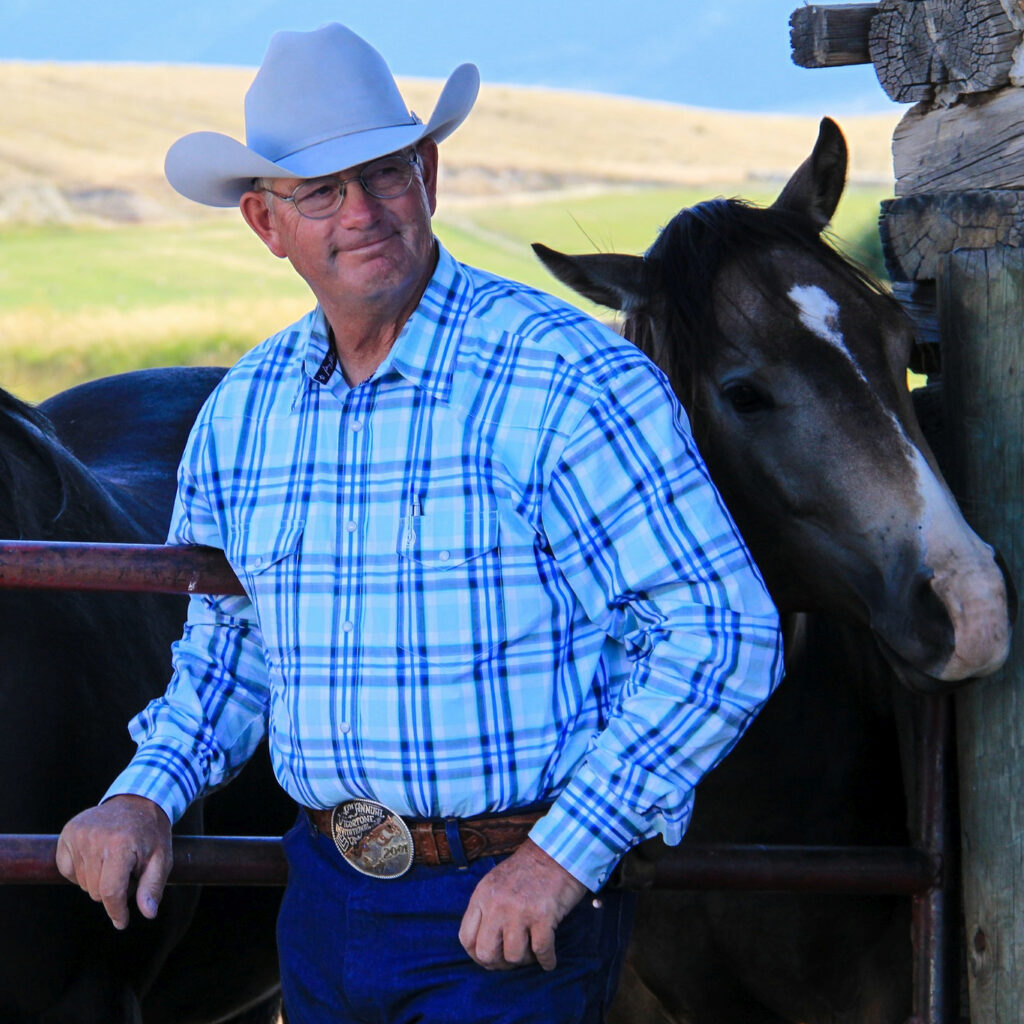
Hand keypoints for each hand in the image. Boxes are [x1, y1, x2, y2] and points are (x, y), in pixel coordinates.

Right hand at [56, 794, 171, 929]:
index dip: (116, 911)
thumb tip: (149, 913)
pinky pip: (67, 871)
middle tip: (127, 870)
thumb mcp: (161, 859)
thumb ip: (153, 887)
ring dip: (99, 880)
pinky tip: (97, 856)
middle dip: (113, 890)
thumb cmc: (151, 834)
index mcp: (120, 844)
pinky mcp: (68, 833)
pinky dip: (82, 871)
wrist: (137, 802)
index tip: (122, 922)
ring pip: (83, 883)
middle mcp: (95, 838)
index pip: (110, 891)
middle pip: (96, 891)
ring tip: (114, 860)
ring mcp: (78, 834)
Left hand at [458, 838, 587, 970]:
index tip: (491, 958)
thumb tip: (485, 944)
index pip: (466, 938)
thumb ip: (486, 908)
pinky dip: (546, 960)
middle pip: (486, 953)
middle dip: (499, 963)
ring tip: (532, 951)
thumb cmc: (527, 870)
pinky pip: (541, 951)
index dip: (477, 955)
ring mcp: (519, 910)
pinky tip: (548, 959)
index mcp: (482, 896)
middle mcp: (497, 904)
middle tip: (512, 959)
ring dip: (525, 960)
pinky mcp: (543, 915)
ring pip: (514, 956)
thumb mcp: (495, 882)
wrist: (556, 851)